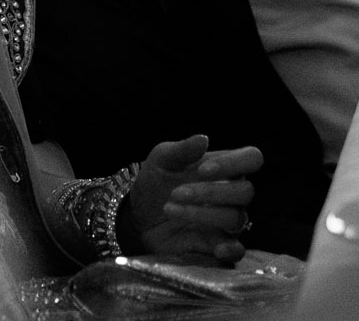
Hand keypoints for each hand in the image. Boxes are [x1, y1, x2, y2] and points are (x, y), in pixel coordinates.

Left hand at [121, 135, 259, 262]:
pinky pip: (238, 250)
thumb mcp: (160, 162)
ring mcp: (228, 222)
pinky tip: (216, 248)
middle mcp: (231, 195)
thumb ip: (181, 150)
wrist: (138, 215)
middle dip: (210, 192)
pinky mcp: (219, 245)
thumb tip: (203, 138)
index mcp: (223, 169)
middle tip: (176, 192)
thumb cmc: (156, 182)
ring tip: (169, 209)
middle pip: (245, 192)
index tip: (203, 170)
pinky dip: (231, 250)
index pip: (251, 158)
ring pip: (236, 218)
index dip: (234, 163)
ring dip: (201, 214)